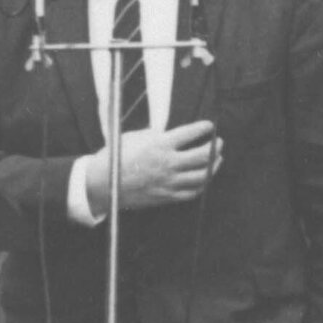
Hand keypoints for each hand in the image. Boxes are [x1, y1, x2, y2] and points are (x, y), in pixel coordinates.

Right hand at [84, 120, 222, 214]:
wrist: (104, 185)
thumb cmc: (116, 157)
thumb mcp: (135, 137)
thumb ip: (156, 135)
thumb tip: (170, 133)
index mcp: (160, 145)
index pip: (190, 133)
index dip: (203, 128)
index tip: (209, 125)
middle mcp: (168, 164)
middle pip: (203, 155)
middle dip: (215, 147)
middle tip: (219, 142)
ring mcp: (169, 182)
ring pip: (202, 175)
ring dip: (214, 166)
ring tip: (217, 160)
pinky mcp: (167, 196)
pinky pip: (192, 192)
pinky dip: (202, 184)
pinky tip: (204, 178)